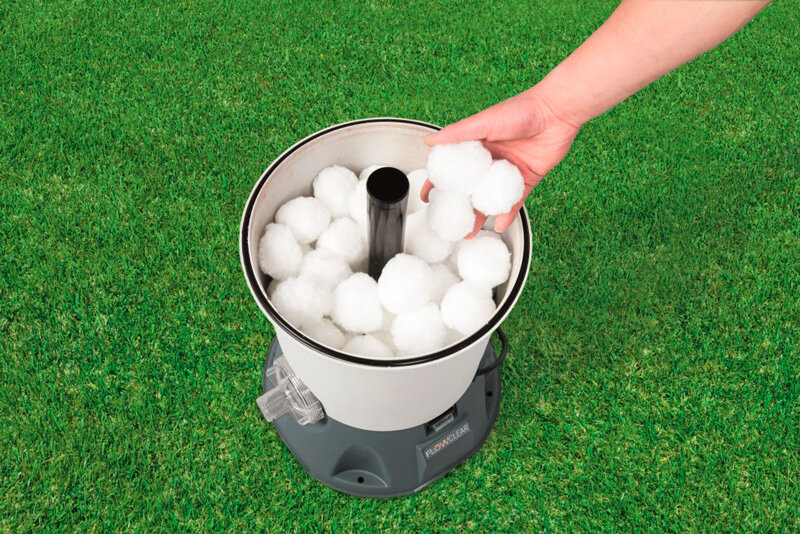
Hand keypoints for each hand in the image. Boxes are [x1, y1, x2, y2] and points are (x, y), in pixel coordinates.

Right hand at [421, 88, 579, 235]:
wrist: (556, 112)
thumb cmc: (520, 110)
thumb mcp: (484, 122)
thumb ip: (457, 133)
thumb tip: (429, 142)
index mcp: (478, 145)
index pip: (454, 168)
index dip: (440, 183)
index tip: (428, 197)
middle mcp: (492, 160)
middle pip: (471, 189)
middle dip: (459, 207)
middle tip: (449, 222)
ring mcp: (509, 171)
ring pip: (491, 198)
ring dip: (481, 215)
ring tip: (470, 232)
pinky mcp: (528, 178)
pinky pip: (515, 199)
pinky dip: (507, 213)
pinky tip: (498, 224)